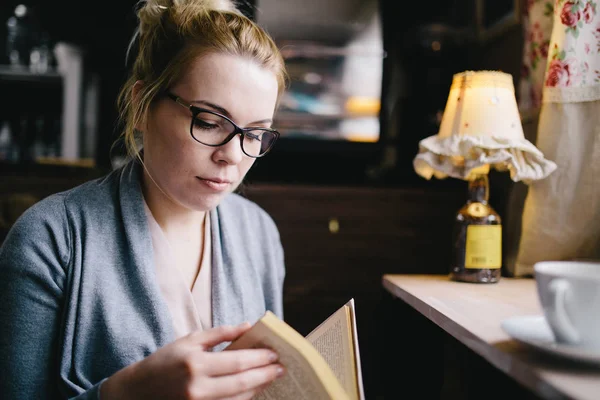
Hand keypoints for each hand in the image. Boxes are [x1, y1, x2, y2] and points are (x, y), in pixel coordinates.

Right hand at [100, 323, 284, 399]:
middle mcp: (198, 387)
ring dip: (257, 389)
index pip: (238, 361)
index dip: (260, 359)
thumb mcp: (189, 340)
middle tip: (281, 368)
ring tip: (270, 378)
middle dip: (265, 375)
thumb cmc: (164, 361)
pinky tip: (252, 391)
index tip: (275, 354)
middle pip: (242, 383)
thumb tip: (248, 325)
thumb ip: (220, 333)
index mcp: (196, 363)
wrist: (136, 392)